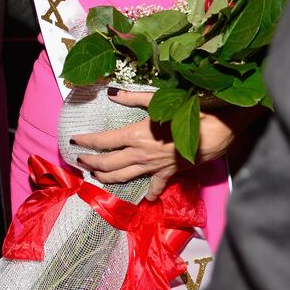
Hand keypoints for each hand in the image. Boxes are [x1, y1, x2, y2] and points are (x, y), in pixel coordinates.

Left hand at [73, 89, 243, 200]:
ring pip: (124, 177)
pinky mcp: (168, 174)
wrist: (216, 132)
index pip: (103, 141)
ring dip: (107, 178)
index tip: (73, 141)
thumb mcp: (158, 100)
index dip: (86, 142)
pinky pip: (155, 186)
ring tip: (96, 177)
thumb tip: (111, 93)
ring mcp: (153, 167)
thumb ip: (133, 98)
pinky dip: (149, 192)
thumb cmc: (188, 112)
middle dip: (90, 163)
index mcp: (135, 135)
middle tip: (79, 161)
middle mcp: (140, 154)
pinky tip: (145, 196)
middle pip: (108, 164)